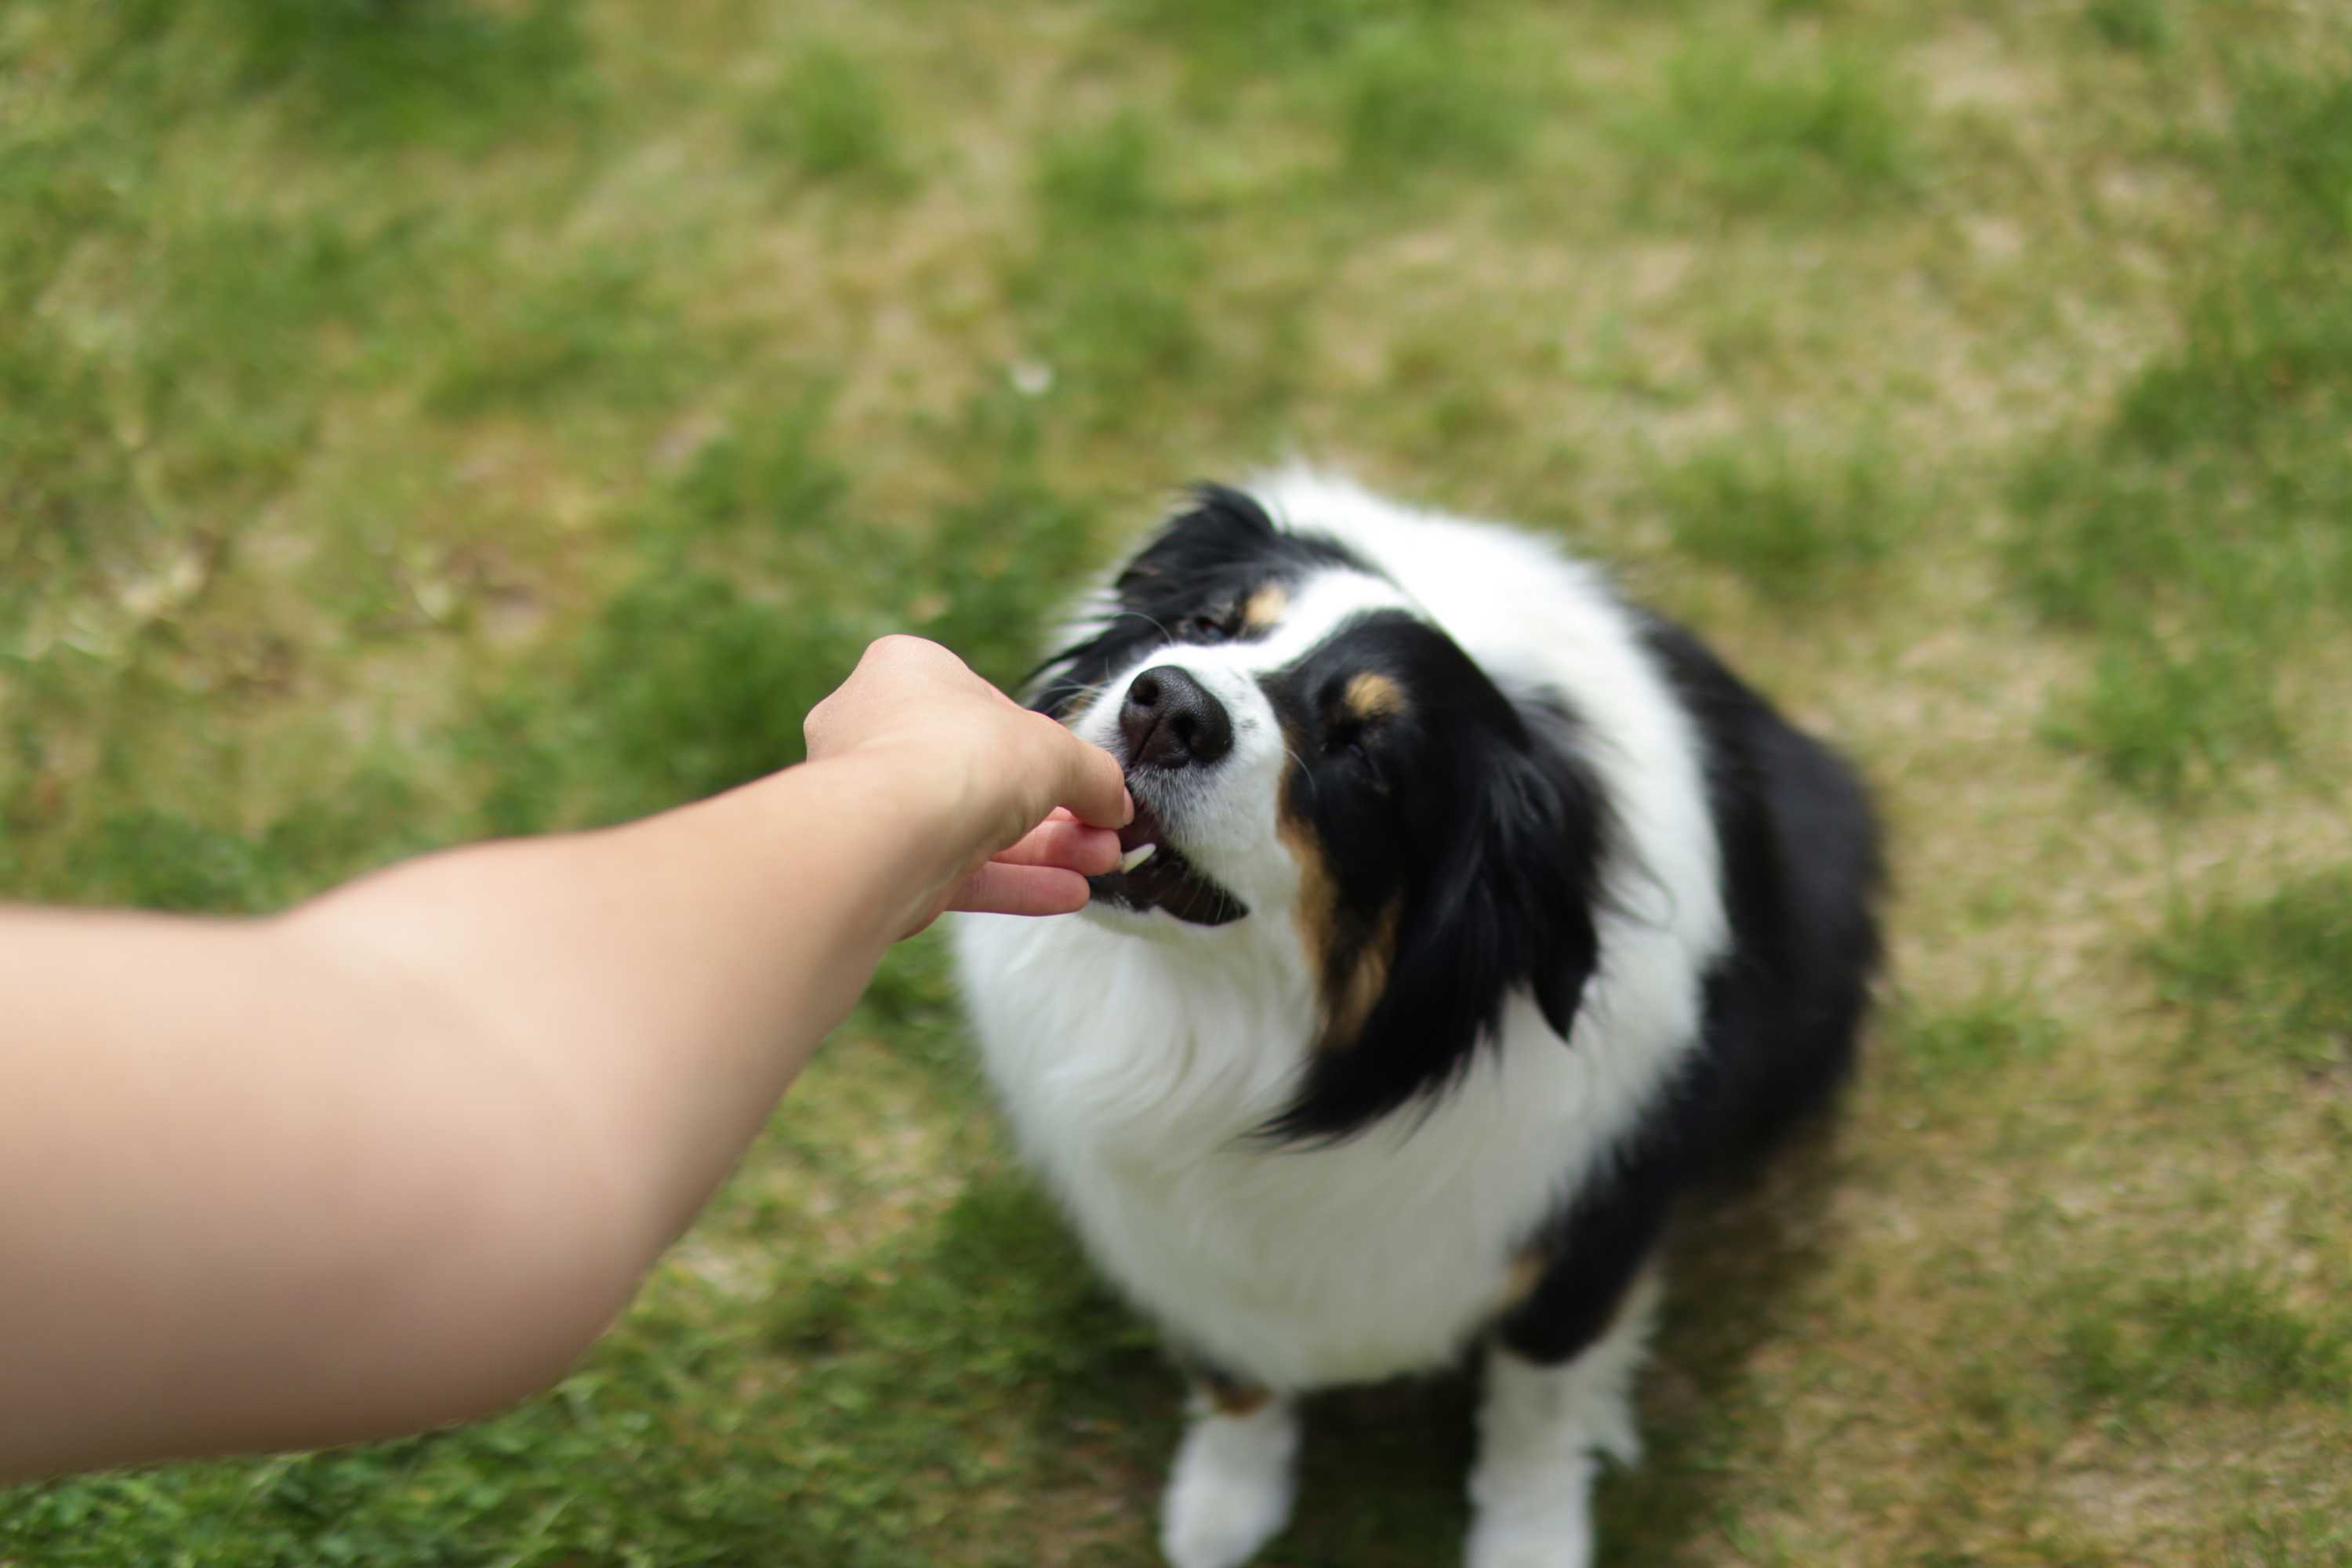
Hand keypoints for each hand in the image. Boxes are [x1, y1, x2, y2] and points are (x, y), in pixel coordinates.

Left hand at [803, 636, 1131, 931]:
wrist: (884, 835)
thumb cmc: (957, 758)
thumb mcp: (1055, 750)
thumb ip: (1093, 774)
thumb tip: (1116, 802)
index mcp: (907, 672)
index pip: (990, 707)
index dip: (1047, 747)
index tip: (1089, 780)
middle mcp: (877, 729)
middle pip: (986, 773)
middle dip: (1058, 810)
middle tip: (1105, 832)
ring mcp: (875, 800)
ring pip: (974, 826)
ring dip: (1045, 849)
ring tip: (1101, 864)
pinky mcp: (878, 860)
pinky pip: (955, 869)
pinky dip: (1012, 882)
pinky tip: (1068, 893)